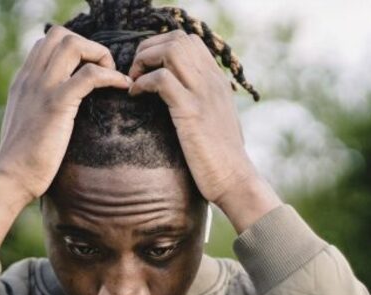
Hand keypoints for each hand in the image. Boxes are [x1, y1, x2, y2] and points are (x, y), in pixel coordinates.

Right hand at [0, 26, 131, 204]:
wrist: (10, 178)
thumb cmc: (22, 160)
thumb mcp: (27, 124)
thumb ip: (37, 107)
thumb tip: (58, 110)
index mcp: (23, 81)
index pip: (47, 42)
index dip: (74, 49)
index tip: (90, 71)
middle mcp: (30, 78)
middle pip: (60, 35)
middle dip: (88, 46)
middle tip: (102, 72)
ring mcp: (42, 88)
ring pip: (73, 45)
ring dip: (100, 56)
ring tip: (112, 77)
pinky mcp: (56, 104)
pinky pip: (89, 75)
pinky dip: (111, 76)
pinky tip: (122, 87)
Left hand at [128, 30, 280, 231]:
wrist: (235, 180)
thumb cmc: (221, 157)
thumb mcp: (214, 120)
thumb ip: (201, 102)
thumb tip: (179, 98)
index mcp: (217, 80)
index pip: (189, 41)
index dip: (161, 47)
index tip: (147, 69)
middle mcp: (211, 80)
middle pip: (177, 39)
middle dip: (148, 49)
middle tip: (135, 73)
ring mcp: (202, 93)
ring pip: (170, 50)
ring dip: (144, 61)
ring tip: (135, 82)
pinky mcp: (191, 111)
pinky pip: (162, 79)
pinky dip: (142, 82)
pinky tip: (136, 96)